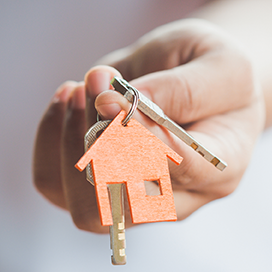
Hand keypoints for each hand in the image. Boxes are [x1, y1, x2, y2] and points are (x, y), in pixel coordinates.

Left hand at [33, 19, 264, 232]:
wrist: (196, 79)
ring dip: (69, 145)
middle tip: (96, 84)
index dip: (138, 136)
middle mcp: (179, 195)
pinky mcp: (101, 184)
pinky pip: (56, 185)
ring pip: (86, 207)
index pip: (177, 170)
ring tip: (80, 89)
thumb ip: (182, 89)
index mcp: (220, 168)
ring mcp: (137, 197)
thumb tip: (116, 106)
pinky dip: (51, 142)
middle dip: (98, 141)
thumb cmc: (214, 72)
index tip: (111, 96)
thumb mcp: (221, 64)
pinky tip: (69, 100)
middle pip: (125, 205)